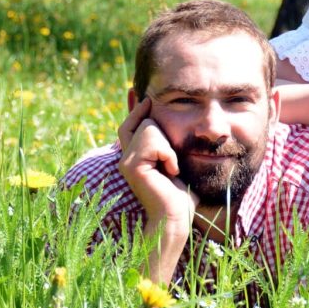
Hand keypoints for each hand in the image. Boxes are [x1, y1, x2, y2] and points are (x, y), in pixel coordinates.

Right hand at [117, 96, 197, 228]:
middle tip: (171, 161)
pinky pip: (153, 141)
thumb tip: (162, 117)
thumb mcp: (175, 156)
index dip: (135, 106)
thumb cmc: (183, 190)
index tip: (135, 91)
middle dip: (164, 133)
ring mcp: (125, 160)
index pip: (131, 122)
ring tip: (170, 168)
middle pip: (142, 119)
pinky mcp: (130, 165)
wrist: (178, 215)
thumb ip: (165, 139)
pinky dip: (168, 154)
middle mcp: (125, 155)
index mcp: (134, 153)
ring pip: (150, 127)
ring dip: (168, 146)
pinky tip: (170, 172)